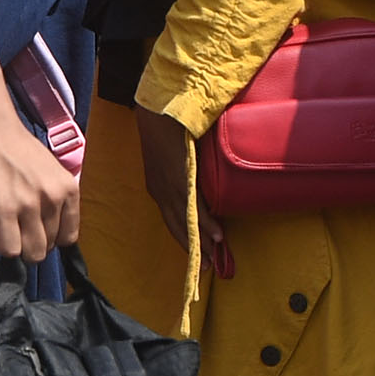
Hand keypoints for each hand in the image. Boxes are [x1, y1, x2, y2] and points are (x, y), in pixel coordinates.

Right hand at [0, 106, 79, 261]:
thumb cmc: (15, 147)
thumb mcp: (50, 171)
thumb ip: (53, 198)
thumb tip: (49, 229)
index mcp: (68, 189)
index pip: (69, 237)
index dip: (51, 238)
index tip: (37, 231)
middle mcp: (53, 198)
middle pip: (48, 247)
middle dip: (31, 242)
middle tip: (17, 227)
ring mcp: (29, 205)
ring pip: (32, 252)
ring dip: (17, 246)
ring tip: (6, 229)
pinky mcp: (4, 210)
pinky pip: (10, 249)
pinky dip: (2, 245)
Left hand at [135, 104, 230, 280]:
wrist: (158, 109)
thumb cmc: (167, 128)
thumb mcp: (172, 157)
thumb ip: (184, 171)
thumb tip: (201, 179)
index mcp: (158, 187)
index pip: (171, 219)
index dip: (183, 237)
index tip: (196, 254)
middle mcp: (160, 191)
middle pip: (177, 226)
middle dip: (192, 248)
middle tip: (206, 267)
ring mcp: (169, 186)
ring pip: (186, 221)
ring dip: (202, 241)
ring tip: (214, 257)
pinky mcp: (179, 179)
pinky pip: (194, 207)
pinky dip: (205, 223)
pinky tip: (216, 236)